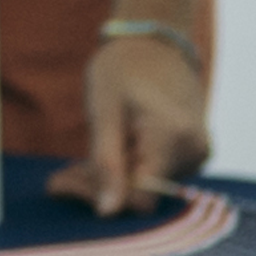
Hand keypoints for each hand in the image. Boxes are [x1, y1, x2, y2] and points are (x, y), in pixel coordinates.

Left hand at [52, 0, 217, 211]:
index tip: (65, 182)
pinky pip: (155, 176)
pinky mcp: (192, 156)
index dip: (102, 197)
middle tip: (58, 180)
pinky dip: (126, 171)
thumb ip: (107, 164)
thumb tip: (108, 212)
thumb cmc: (124, 69)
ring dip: (109, 181)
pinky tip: (104, 158)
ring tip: (77, 165)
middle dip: (97, 189)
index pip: (140, 199)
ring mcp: (198, 155)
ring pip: (146, 188)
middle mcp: (195, 152)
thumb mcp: (104, 112)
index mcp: (174, 139)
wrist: (155, 42)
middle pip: (142, 195)